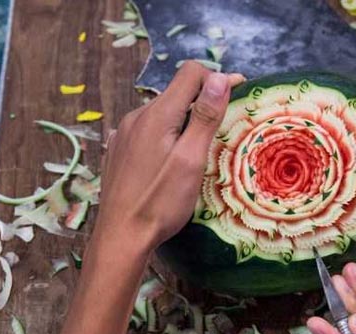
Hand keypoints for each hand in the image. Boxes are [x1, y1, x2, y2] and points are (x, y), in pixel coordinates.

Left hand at [94, 61, 243, 252]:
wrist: (120, 237)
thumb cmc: (160, 203)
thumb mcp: (191, 159)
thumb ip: (204, 117)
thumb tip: (219, 78)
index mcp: (157, 114)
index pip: (191, 73)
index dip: (217, 80)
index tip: (237, 94)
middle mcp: (137, 117)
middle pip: (177, 93)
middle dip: (203, 103)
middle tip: (222, 130)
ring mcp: (124, 134)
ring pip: (162, 113)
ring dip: (183, 122)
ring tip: (197, 152)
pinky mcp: (118, 151)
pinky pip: (147, 131)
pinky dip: (165, 136)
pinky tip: (170, 161)